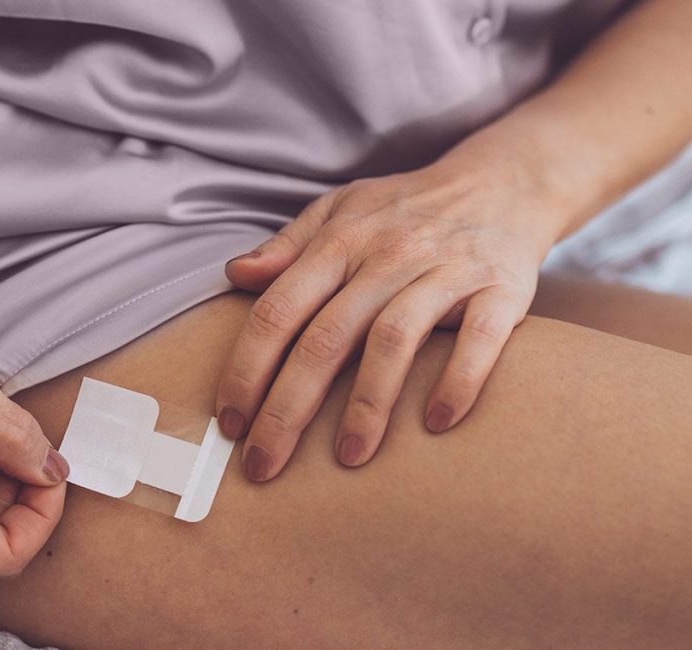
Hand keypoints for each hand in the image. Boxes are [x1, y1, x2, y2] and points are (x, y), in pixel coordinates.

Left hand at [215, 158, 563, 479]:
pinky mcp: (500, 289)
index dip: (246, 369)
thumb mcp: (340, 211)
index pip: (278, 311)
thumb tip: (235, 275)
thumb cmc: (405, 209)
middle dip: (287, 409)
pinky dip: (458, 381)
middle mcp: (387, 256)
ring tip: (347, 458)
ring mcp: (444, 271)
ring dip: (367, 405)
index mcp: (339, 242)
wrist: (502, 183)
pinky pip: (479, 339)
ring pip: (393, 340)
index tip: (228, 423)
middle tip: (264, 465)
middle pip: (325, 338)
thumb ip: (288, 246)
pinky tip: (435, 425)